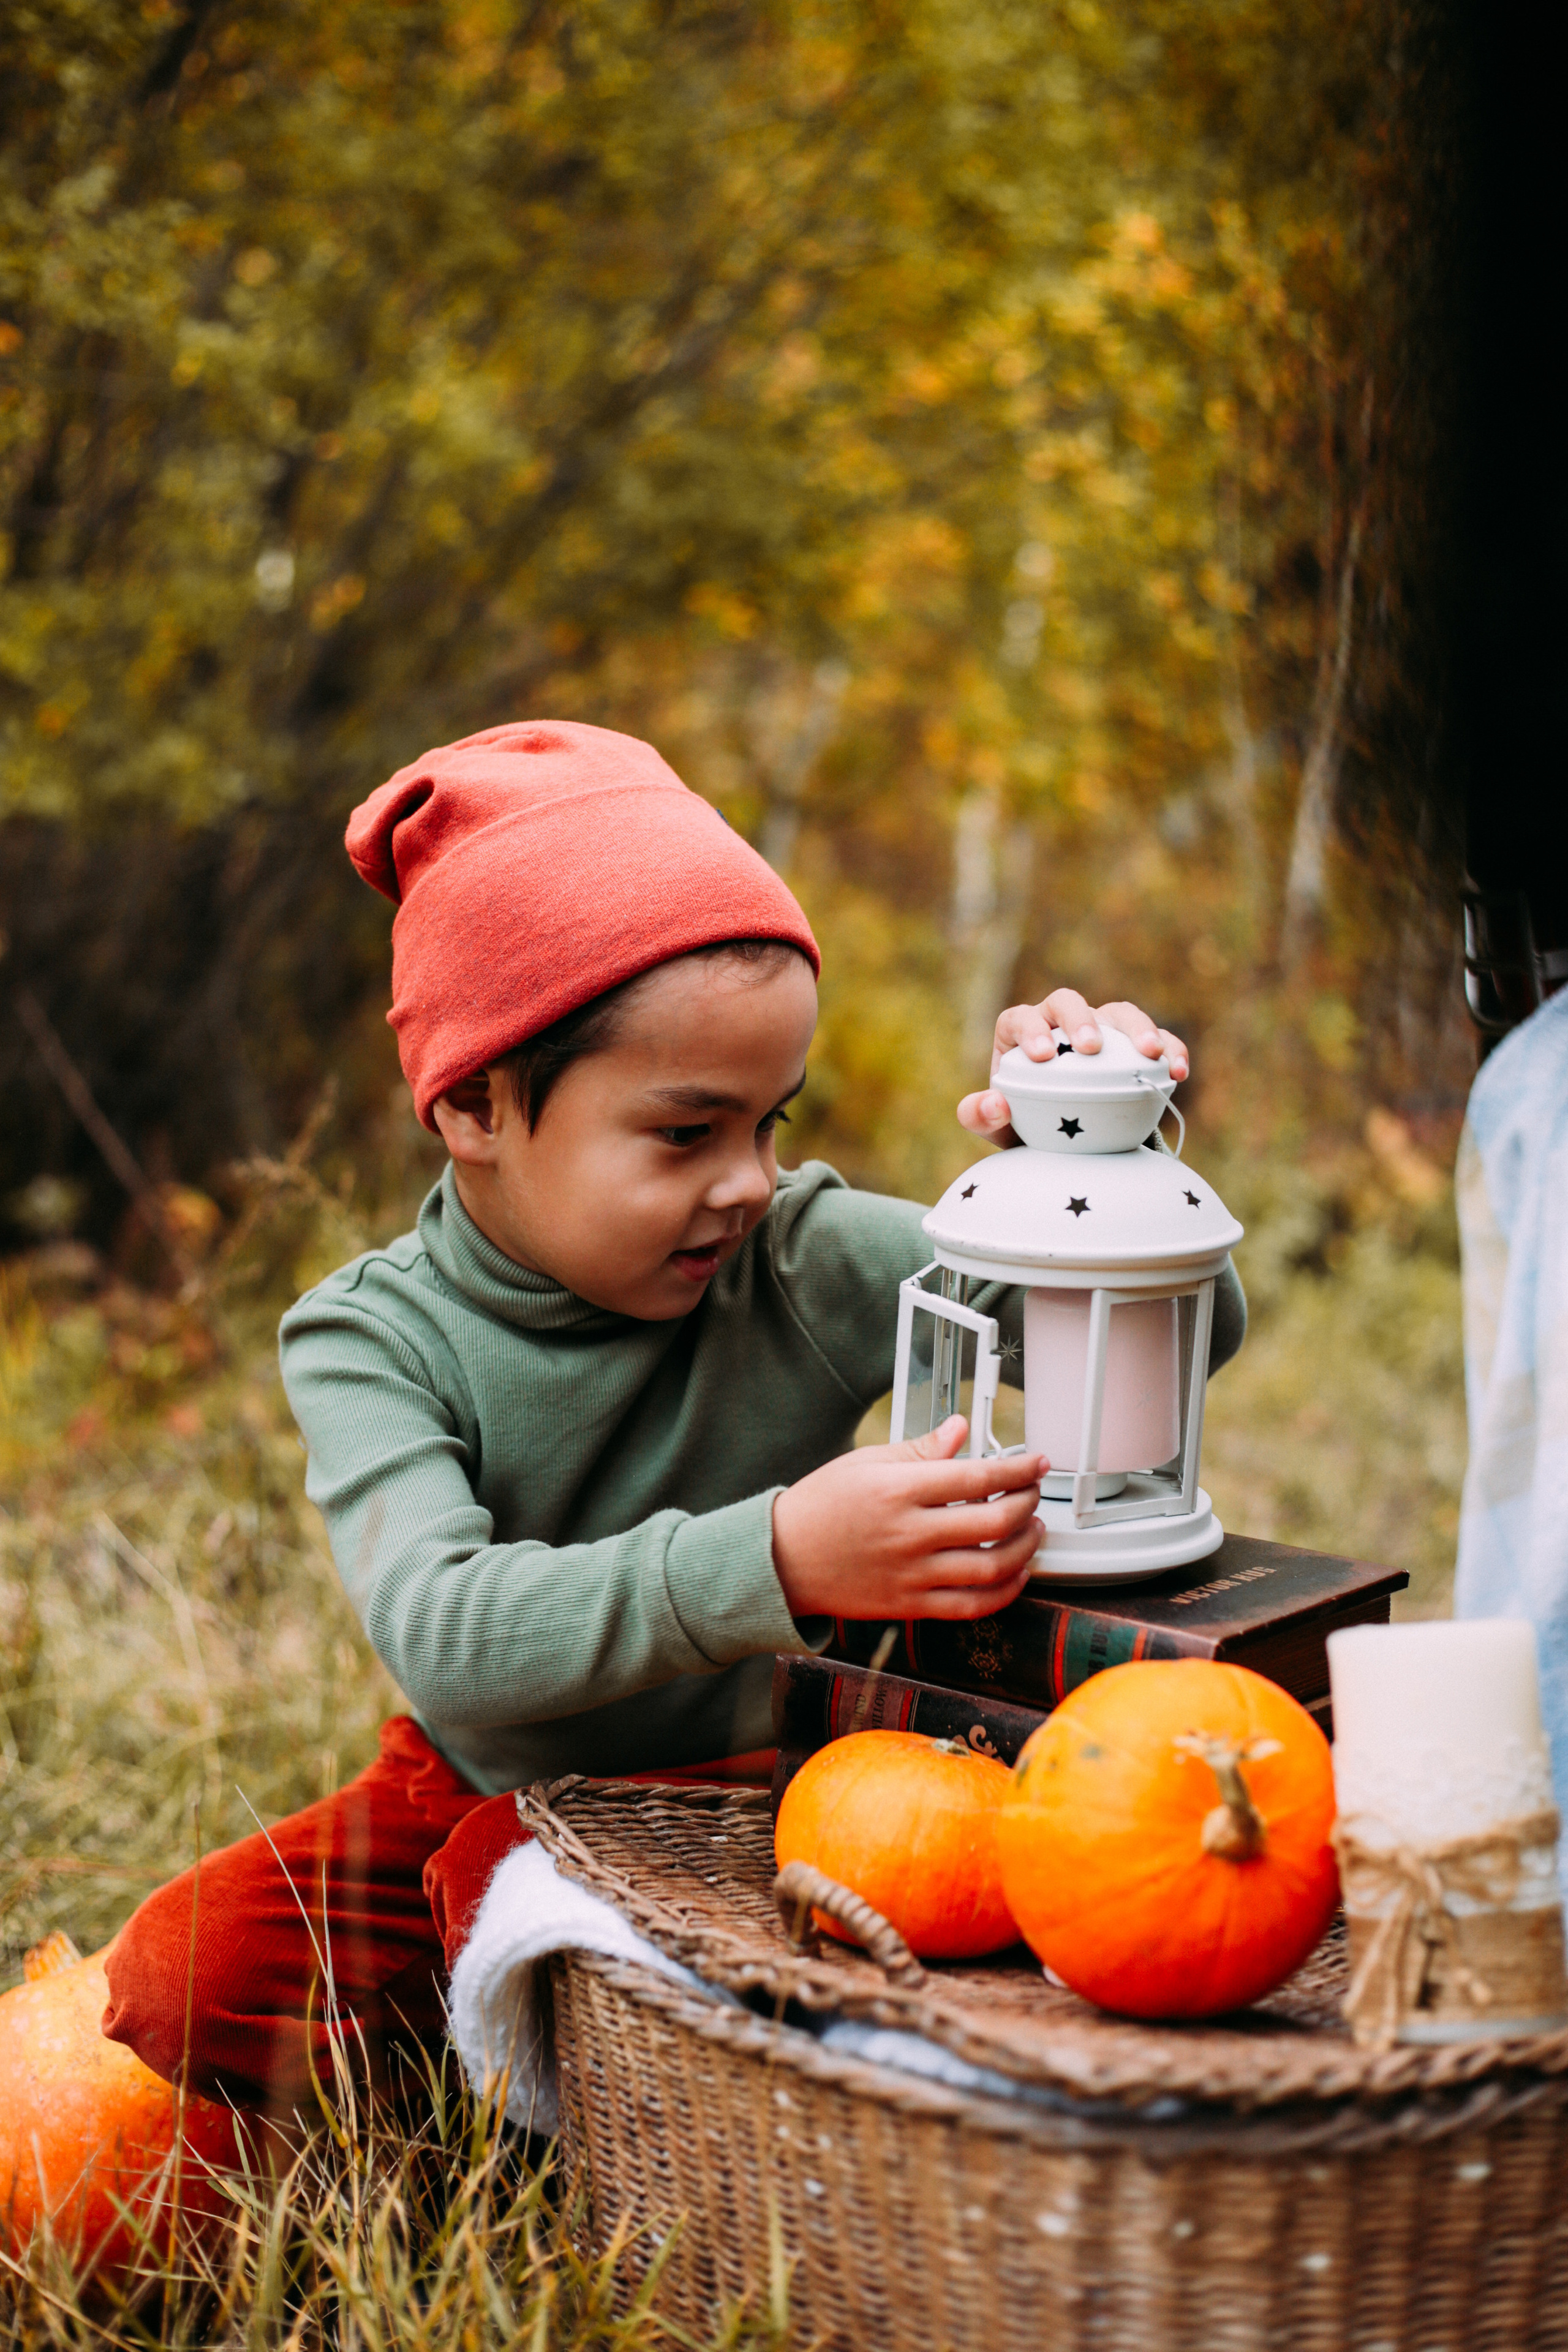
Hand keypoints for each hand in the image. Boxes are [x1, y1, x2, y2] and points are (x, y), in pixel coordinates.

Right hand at [771, 1415, 1043, 1621]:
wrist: (783, 1559)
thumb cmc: (821, 1507)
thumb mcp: (867, 1463)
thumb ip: (921, 1449)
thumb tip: (959, 1430)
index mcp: (899, 1490)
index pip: (977, 1478)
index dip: (1017, 1470)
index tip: (1035, 1463)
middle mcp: (910, 1534)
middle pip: (993, 1522)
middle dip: (1027, 1504)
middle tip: (1033, 1493)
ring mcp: (912, 1574)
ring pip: (991, 1567)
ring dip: (1025, 1548)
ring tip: (1034, 1530)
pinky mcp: (910, 1605)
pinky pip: (972, 1605)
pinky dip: (1004, 1591)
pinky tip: (1015, 1574)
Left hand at [957, 987, 1188, 1148]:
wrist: (1067, 1140)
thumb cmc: (1027, 1125)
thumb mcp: (1000, 1127)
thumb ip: (981, 1117)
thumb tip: (993, 1103)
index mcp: (1021, 1033)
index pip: (1021, 1018)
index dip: (1031, 1028)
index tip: (1042, 1055)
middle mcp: (1060, 1024)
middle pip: (1068, 1002)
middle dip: (1081, 1018)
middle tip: (1091, 1047)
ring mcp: (1102, 1030)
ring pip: (1118, 1012)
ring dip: (1137, 1027)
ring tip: (1151, 1054)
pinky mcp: (1134, 1047)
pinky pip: (1157, 1039)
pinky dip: (1170, 1049)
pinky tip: (1179, 1071)